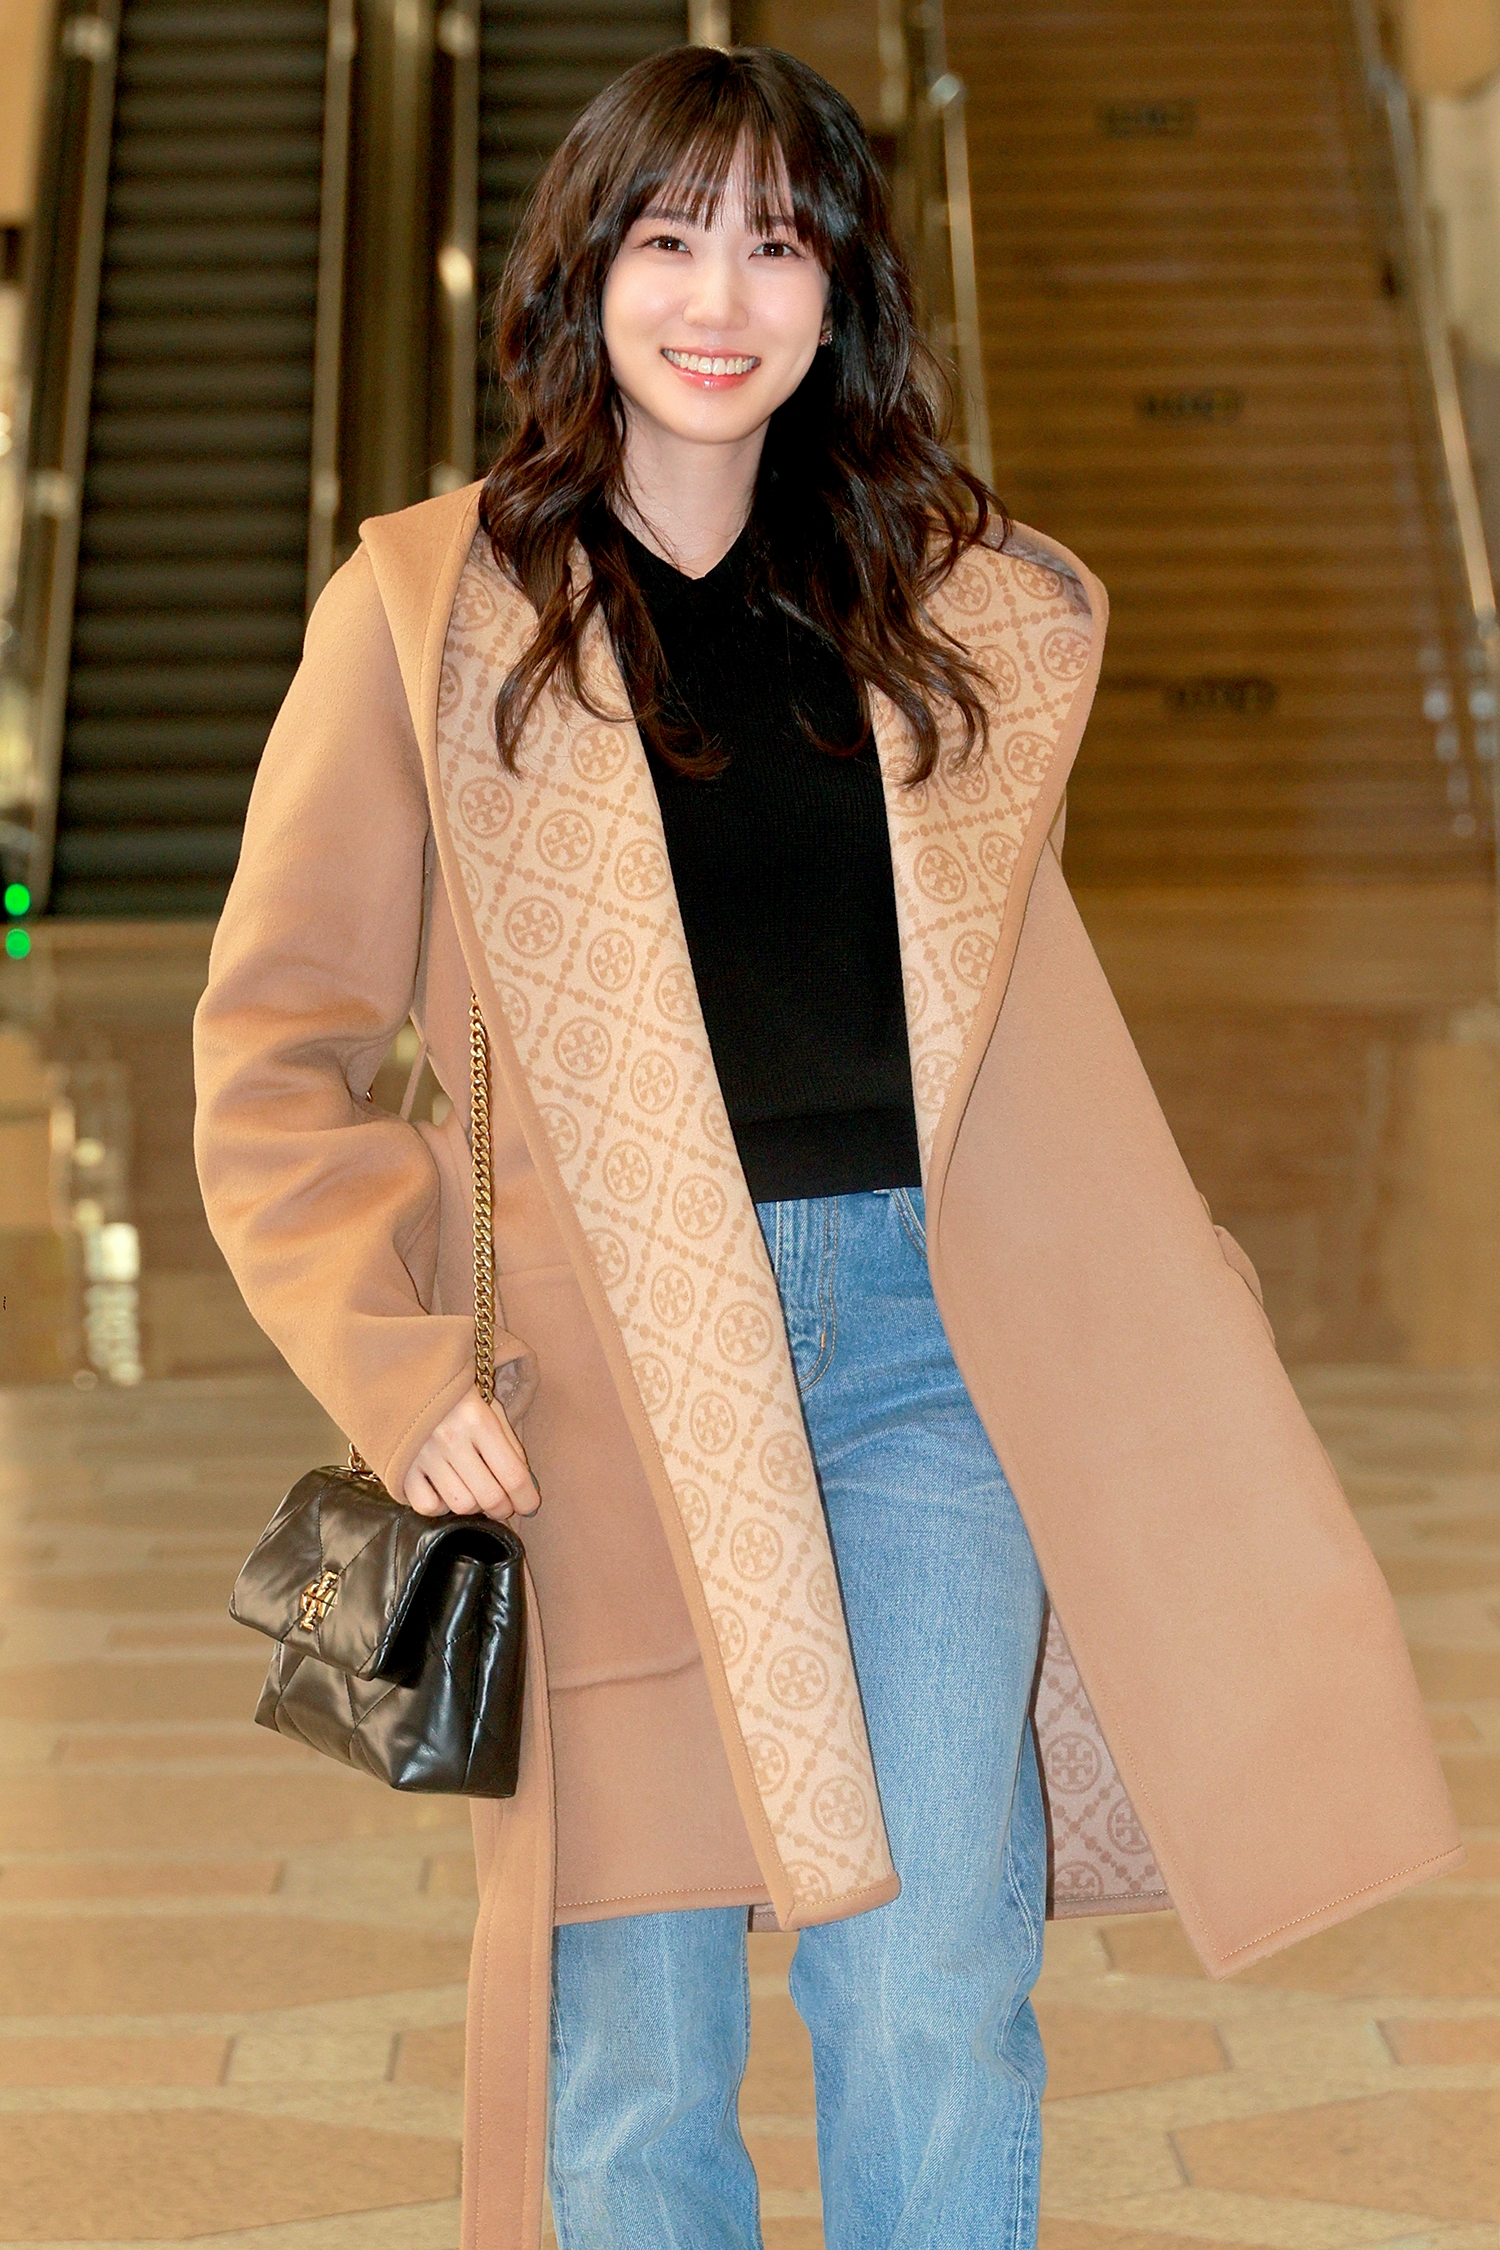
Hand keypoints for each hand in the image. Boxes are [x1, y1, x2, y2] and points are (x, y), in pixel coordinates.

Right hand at [403, 1387, 538, 1520]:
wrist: (406, 1379)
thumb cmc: (457, 1395)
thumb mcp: (490, 1407)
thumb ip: (510, 1445)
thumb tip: (526, 1487)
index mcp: (478, 1420)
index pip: (513, 1475)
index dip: (527, 1499)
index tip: (529, 1506)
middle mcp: (450, 1438)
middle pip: (489, 1497)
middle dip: (504, 1508)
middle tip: (505, 1504)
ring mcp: (423, 1455)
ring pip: (461, 1505)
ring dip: (474, 1507)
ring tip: (475, 1493)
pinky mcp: (401, 1467)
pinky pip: (427, 1506)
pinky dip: (441, 1507)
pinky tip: (446, 1493)